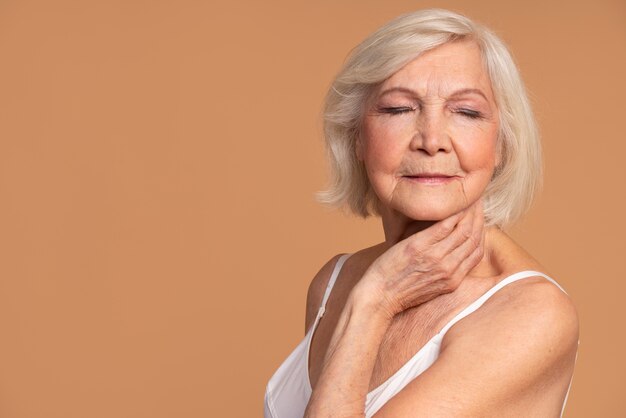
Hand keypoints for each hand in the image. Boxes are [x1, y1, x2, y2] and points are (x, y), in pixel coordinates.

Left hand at [353, 200, 484, 318]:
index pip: (478, 252)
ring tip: (466, 196)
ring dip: (468, 210)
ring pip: (463, 229)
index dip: (482, 232)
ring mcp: (435, 258)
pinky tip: (452, 201)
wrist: (379, 298)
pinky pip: (444, 226)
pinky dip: (452, 212)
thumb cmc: (398, 291)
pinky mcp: (419, 247)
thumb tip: (449, 254)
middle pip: (473, 238)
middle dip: (478, 216)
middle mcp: (449, 269)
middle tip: (476, 200)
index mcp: (453, 280)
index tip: (479, 217)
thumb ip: (443, 272)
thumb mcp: (429, 288)